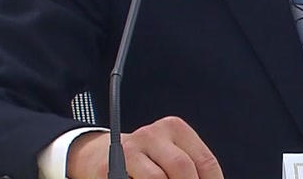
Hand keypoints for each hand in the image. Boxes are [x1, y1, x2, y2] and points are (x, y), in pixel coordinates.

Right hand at [67, 117, 223, 178]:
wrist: (98, 155)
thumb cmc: (144, 161)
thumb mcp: (169, 156)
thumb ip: (190, 170)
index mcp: (174, 129)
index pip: (204, 160)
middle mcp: (151, 135)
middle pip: (181, 167)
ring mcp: (128, 150)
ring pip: (158, 178)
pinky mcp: (108, 168)